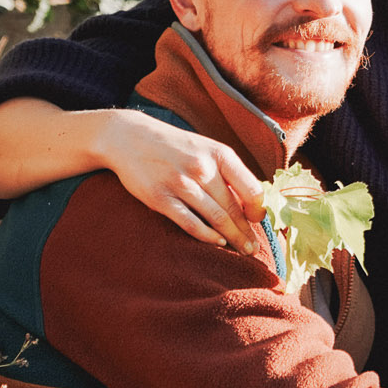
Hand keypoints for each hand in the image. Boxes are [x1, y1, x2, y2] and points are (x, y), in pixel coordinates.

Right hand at [97, 110, 267, 254]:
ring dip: (233, 238)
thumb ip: (226, 171)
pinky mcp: (161, 199)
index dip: (258, 210)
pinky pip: (190, 223)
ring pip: (216, 218)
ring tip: (243, 250)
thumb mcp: (205, 148)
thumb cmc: (174, 146)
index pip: (251, 189)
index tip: (257, 221)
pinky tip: (217, 242)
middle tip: (254, 249)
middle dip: (246, 232)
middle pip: (234, 209)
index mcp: (220, 154)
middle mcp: (203, 168)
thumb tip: (249, 202)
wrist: (129, 136)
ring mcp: (181, 184)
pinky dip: (207, 236)